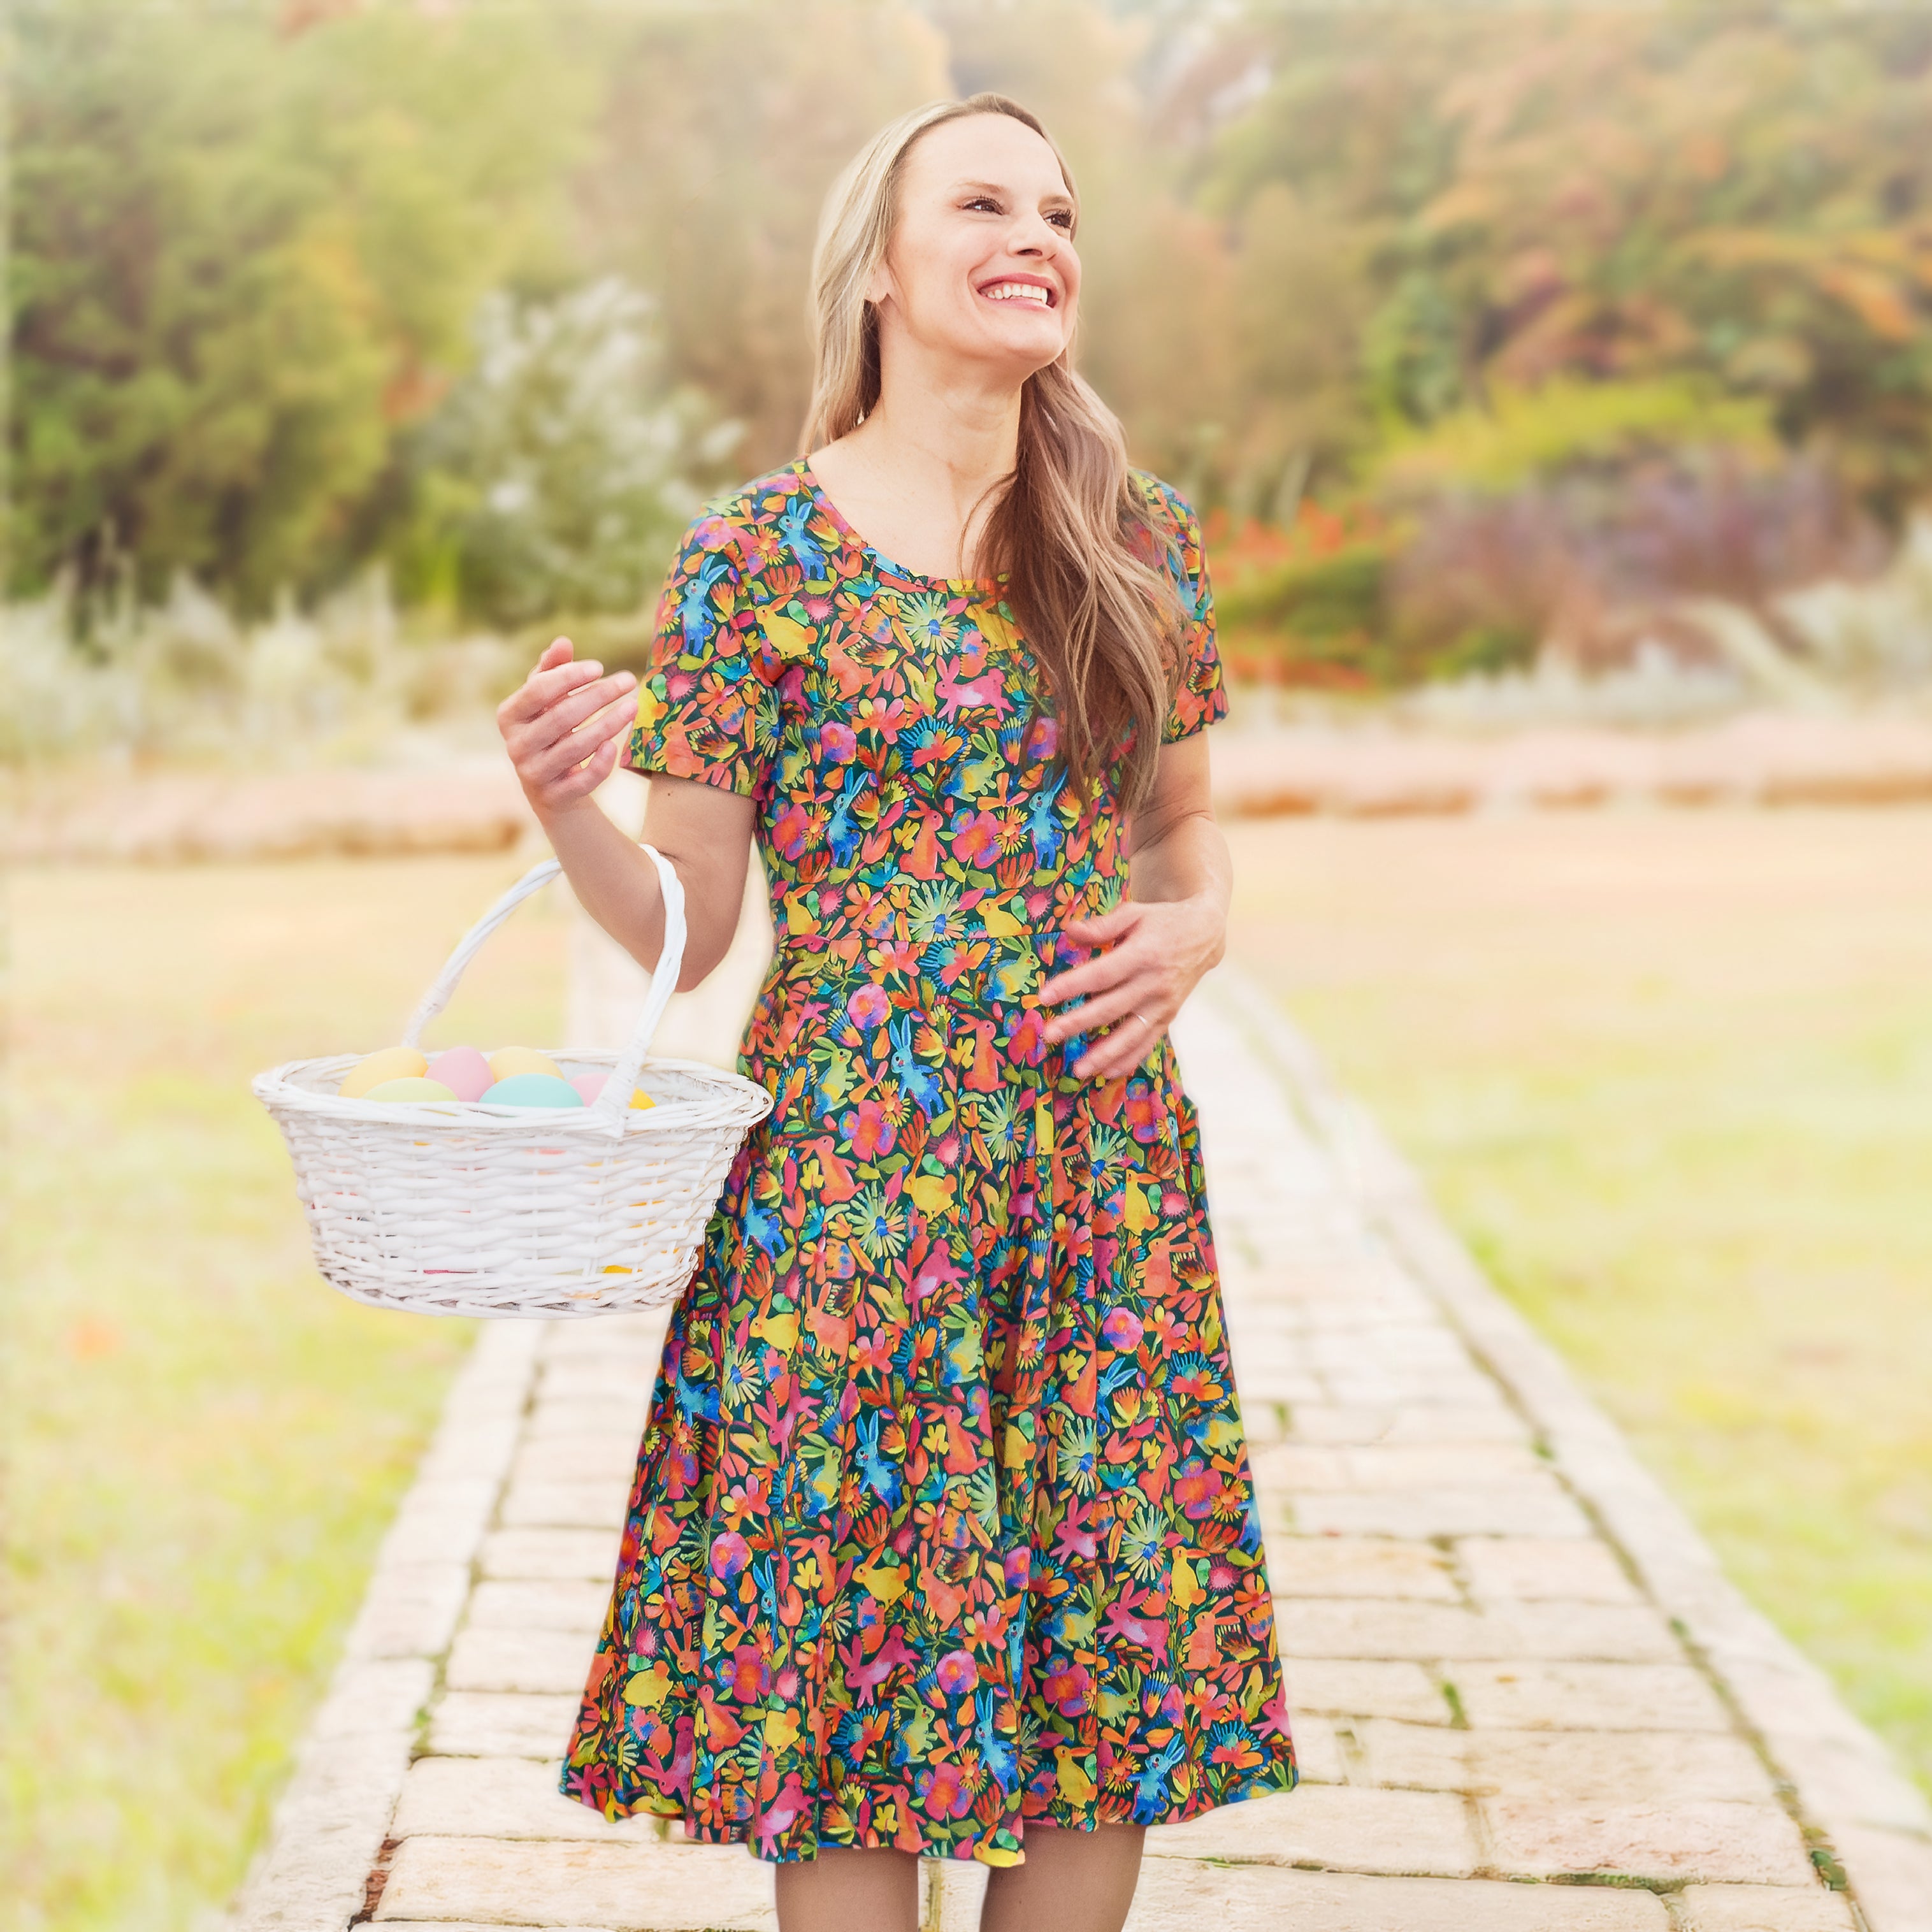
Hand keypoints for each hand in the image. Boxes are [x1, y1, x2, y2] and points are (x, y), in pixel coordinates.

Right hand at [496, 637, 636, 821]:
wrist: (550, 787)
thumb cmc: (549, 731)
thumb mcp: (546, 701)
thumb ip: (552, 671)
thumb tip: (563, 642)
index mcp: (509, 716)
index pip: (538, 690)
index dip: (569, 676)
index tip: (599, 667)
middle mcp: (516, 746)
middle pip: (562, 716)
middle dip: (598, 695)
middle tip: (628, 680)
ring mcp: (534, 773)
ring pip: (575, 747)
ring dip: (608, 724)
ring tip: (633, 706)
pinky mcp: (555, 796)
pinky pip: (582, 780)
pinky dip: (601, 763)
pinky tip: (614, 745)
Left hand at [1037, 894, 1225, 1080]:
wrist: (1204, 935)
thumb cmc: (1162, 922)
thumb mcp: (1134, 913)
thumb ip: (1102, 925)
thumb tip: (1069, 931)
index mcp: (1142, 954)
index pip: (1102, 975)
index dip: (1072, 986)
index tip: (1045, 997)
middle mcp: (1153, 983)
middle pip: (1111, 1008)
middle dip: (1078, 1024)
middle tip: (1049, 1035)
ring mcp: (1163, 1004)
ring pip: (1130, 1034)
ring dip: (1103, 1054)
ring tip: (1078, 1069)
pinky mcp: (1168, 1017)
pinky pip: (1147, 1043)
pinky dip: (1128, 1059)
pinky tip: (1107, 1072)